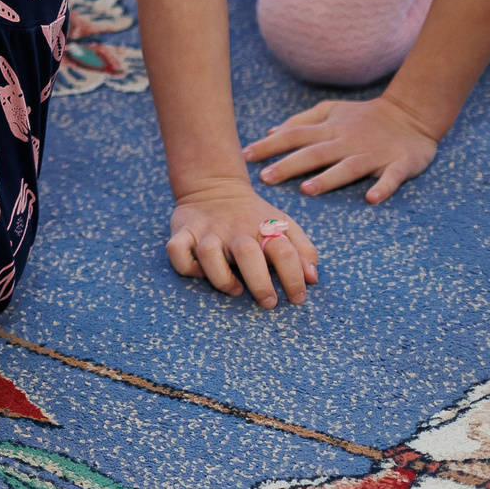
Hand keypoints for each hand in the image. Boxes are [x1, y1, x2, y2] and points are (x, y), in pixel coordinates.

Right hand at [166, 181, 318, 307]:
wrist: (214, 186)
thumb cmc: (254, 217)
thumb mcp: (284, 224)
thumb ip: (304, 250)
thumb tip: (313, 279)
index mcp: (263, 227)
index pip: (284, 251)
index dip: (294, 278)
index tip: (297, 298)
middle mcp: (235, 229)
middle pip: (247, 254)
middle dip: (260, 283)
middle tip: (269, 302)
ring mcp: (206, 230)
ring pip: (208, 253)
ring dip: (222, 278)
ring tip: (236, 289)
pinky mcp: (182, 231)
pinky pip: (176, 250)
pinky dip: (186, 266)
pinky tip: (201, 274)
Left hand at [244, 93, 441, 203]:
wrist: (411, 115)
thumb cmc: (364, 116)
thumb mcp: (331, 111)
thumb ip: (301, 122)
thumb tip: (270, 132)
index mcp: (330, 129)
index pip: (294, 136)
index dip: (270, 145)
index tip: (245, 156)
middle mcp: (347, 141)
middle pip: (315, 153)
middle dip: (290, 165)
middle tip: (266, 178)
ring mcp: (374, 154)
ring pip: (348, 167)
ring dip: (329, 178)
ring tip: (308, 189)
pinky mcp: (399, 164)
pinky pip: (391, 178)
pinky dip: (383, 187)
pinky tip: (371, 198)